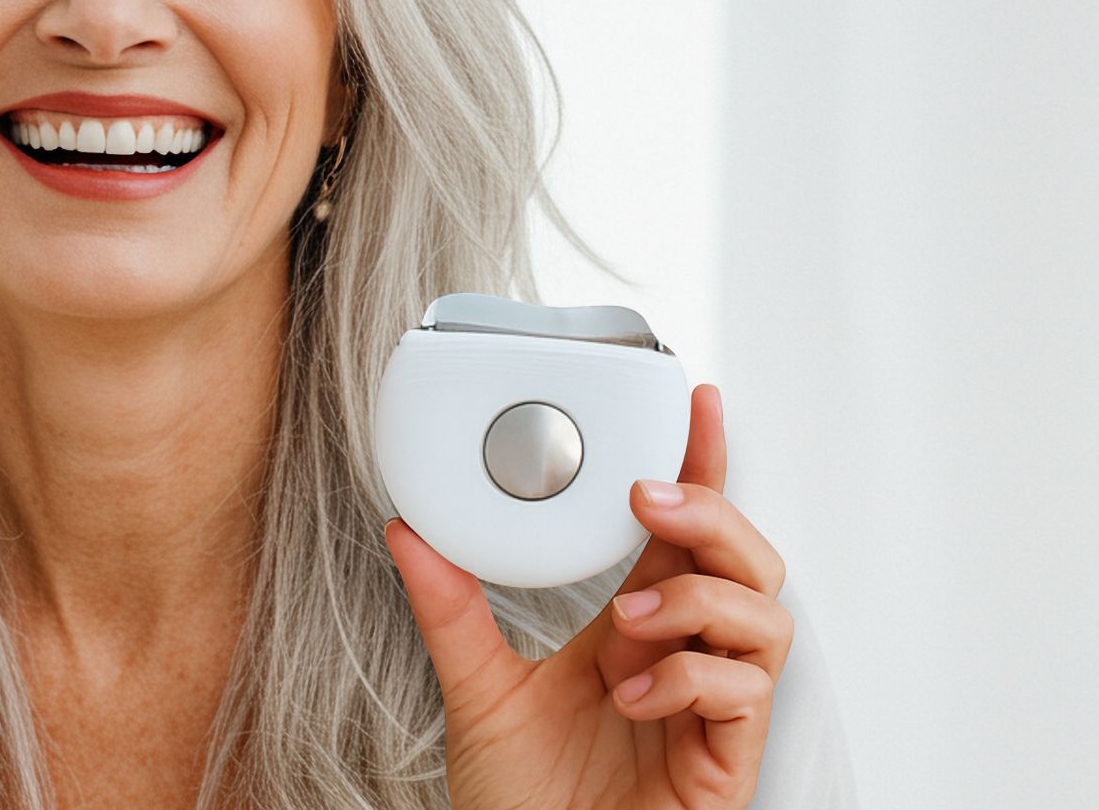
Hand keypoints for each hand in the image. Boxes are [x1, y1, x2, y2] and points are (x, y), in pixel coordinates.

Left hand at [384, 384, 791, 809]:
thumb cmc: (520, 802)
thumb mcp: (475, 689)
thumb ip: (449, 610)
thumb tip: (408, 531)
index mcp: (636, 632)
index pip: (682, 536)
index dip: (700, 468)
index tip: (693, 405)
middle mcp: (681, 660)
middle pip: (748, 561)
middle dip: (713, 514)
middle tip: (650, 500)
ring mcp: (709, 712)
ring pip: (767, 617)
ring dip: (701, 596)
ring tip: (632, 619)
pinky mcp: (725, 766)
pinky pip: (747, 693)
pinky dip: (693, 676)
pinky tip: (635, 694)